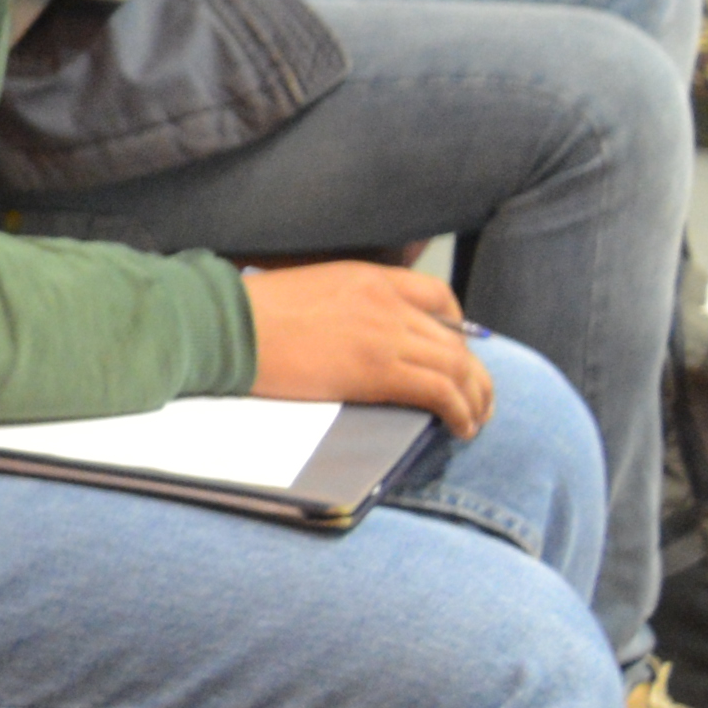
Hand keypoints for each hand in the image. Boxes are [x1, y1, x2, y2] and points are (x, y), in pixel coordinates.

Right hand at [241, 264, 491, 437]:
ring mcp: (385, 335)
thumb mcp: (309, 292)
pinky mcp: (378, 371)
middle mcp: (387, 303)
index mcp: (368, 279)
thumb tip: (355, 337)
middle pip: (455, 339)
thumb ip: (343, 306)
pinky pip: (440, 392)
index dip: (460, 326)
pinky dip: (460, 412)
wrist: (228, 326)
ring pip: (457, 367)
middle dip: (475, 374)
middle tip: (479, 401)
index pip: (437, 294)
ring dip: (476, 398)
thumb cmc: (249, 313)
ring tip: (475, 422)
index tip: (459, 351)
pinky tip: (461, 429)